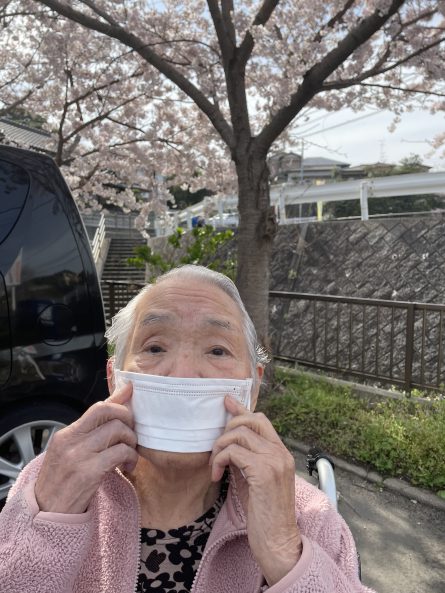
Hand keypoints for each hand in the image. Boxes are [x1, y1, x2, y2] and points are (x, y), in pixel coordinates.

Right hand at [35, 383, 137, 513]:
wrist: (46, 515)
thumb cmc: (62, 483)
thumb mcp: (72, 452)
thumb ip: (93, 431)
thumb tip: (118, 401)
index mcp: (66, 434)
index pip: (98, 407)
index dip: (120, 403)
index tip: (132, 404)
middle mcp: (70, 441)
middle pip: (108, 412)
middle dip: (128, 419)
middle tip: (132, 435)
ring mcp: (78, 456)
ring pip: (117, 430)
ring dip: (131, 441)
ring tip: (129, 455)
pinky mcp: (88, 473)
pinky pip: (120, 452)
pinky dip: (130, 457)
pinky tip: (127, 467)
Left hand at [209, 397, 301, 585]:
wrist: (277, 542)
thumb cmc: (264, 515)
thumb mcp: (254, 481)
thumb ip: (246, 460)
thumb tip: (228, 444)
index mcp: (281, 453)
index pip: (261, 420)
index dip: (241, 409)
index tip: (226, 402)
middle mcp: (280, 452)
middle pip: (250, 420)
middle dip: (227, 429)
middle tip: (217, 451)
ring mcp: (274, 460)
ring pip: (239, 434)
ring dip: (220, 447)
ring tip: (215, 466)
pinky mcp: (264, 472)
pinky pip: (233, 452)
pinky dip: (219, 460)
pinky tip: (217, 476)